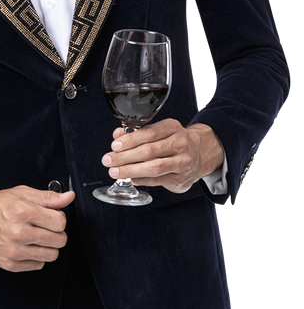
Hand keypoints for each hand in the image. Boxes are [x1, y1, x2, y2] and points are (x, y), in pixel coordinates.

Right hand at [0, 184, 75, 272]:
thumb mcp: (20, 194)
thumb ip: (47, 197)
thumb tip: (68, 197)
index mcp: (22, 212)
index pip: (60, 222)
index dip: (58, 218)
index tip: (50, 217)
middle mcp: (18, 233)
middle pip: (59, 240)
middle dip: (55, 232)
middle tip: (44, 227)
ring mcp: (14, 251)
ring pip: (52, 255)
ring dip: (48, 246)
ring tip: (36, 237)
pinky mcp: (10, 264)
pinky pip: (38, 265)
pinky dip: (35, 256)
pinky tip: (26, 246)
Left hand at [101, 120, 223, 193]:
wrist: (200, 154)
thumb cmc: (173, 142)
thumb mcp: (158, 132)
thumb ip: (137, 133)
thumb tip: (117, 135)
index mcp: (172, 128)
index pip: (149, 133)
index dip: (130, 140)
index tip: (114, 146)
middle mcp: (180, 144)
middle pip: (149, 151)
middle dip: (125, 157)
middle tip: (109, 160)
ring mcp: (183, 162)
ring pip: (154, 167)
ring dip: (131, 170)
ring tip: (115, 171)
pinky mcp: (180, 178)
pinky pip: (157, 180)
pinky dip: (141, 180)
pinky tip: (130, 178)